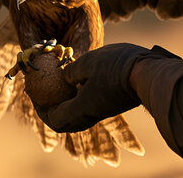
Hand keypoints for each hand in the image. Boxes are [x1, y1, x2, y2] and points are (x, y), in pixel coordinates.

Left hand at [33, 43, 179, 132]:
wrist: (149, 72)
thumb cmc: (116, 66)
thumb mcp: (86, 63)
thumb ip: (70, 72)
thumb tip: (62, 77)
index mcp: (82, 110)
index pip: (55, 119)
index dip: (41, 109)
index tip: (33, 95)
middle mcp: (91, 114)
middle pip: (65, 119)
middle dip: (51, 105)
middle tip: (42, 89)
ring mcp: (102, 108)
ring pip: (77, 110)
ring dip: (65, 98)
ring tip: (57, 81)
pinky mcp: (111, 101)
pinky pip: (88, 102)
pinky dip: (77, 93)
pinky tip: (76, 76)